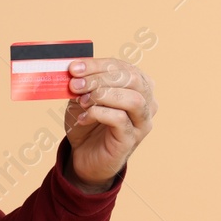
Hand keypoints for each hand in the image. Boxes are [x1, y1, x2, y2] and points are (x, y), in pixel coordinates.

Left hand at [62, 57, 155, 189]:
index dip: (97, 65)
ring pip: (133, 99)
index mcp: (138, 86)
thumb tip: (74, 70)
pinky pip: (121, 119)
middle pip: (132, 79)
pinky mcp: (131, 139)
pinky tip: (83, 118)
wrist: (85, 155)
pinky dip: (99, 114)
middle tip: (75, 84)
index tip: (74, 68)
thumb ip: (81, 84)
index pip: (123, 67)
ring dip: (103, 95)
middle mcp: (146, 102)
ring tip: (82, 101)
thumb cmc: (87, 122)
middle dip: (100, 78)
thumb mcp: (81, 97)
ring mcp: (142, 122)